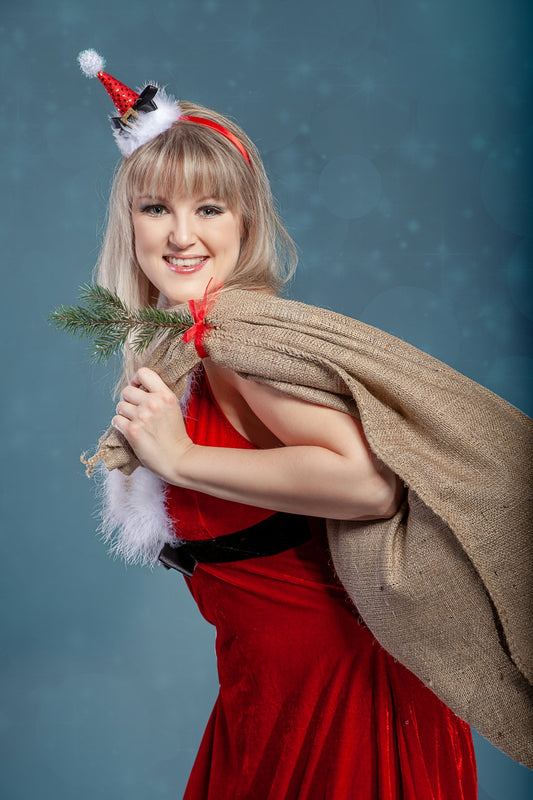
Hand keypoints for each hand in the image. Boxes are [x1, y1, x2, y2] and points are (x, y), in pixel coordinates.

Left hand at [113, 367, 193, 481]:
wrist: (179, 459)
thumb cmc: (176, 436)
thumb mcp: (173, 408)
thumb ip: (159, 397)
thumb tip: (140, 389)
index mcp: (165, 395)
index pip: (143, 373)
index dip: (136, 380)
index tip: (137, 388)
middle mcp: (153, 403)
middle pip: (127, 391)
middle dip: (128, 400)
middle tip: (134, 411)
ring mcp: (142, 417)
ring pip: (120, 406)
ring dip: (123, 414)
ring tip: (133, 422)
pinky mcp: (133, 431)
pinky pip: (116, 420)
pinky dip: (119, 425)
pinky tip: (128, 430)